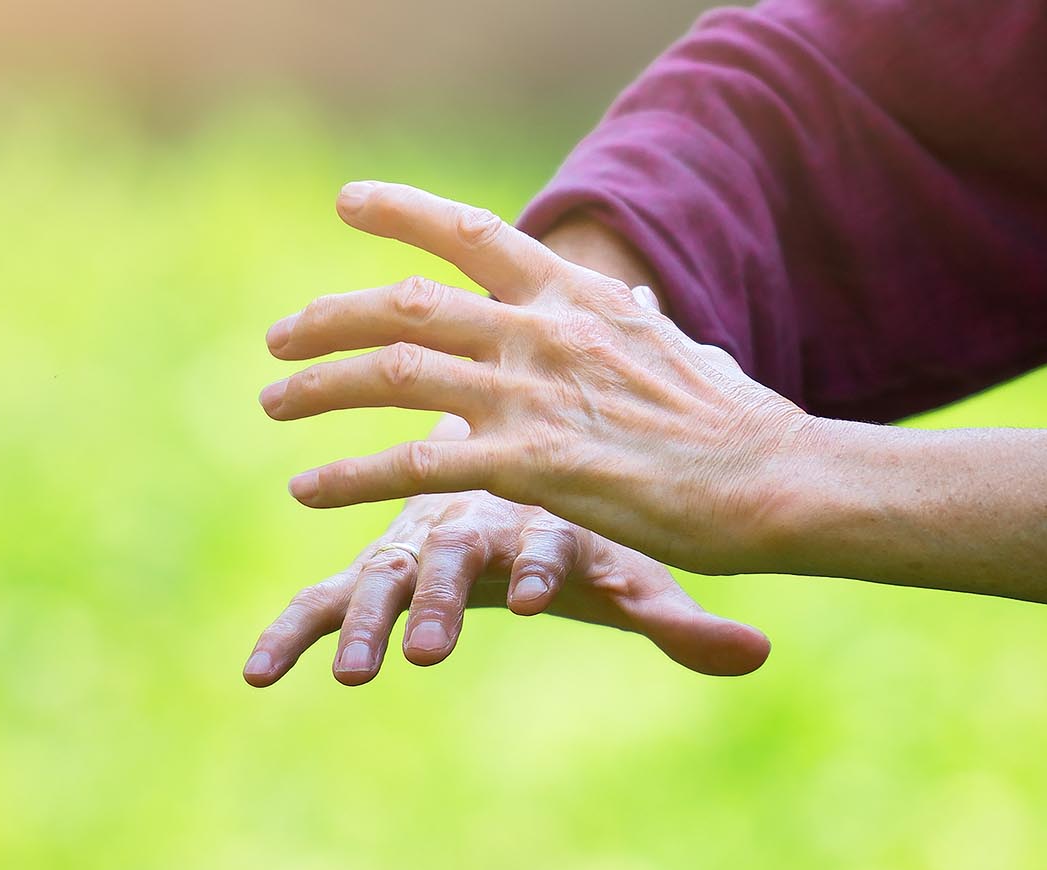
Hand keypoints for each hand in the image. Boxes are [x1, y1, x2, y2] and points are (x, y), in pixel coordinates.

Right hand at [242, 489, 771, 685]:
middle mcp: (474, 511)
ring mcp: (420, 535)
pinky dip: (297, 628)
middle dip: (444, 601)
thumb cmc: (582, 515)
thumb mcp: (631, 570)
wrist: (523, 434)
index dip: (539, 565)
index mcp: (541, 499)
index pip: (541, 533)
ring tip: (351, 677)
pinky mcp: (382, 565)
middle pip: (453, 551)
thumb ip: (678, 618)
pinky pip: (330, 595)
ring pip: (387, 572)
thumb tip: (757, 655)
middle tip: (434, 653)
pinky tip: (259, 674)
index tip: (536, 601)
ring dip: (368, 623)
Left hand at [259, 181, 811, 574]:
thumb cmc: (738, 425)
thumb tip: (642, 299)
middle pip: (407, 304)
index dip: (400, 212)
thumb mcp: (680, 348)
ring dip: (320, 387)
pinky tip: (308, 490)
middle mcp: (543, 333)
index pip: (472, 233)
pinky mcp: (529, 466)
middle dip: (330, 317)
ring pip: (394, 374)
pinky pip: (414, 465)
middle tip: (280, 339)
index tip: (346, 203)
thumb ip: (640, 323)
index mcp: (577, 298)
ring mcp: (532, 395)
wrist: (773, 478)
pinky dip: (350, 476)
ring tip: (274, 406)